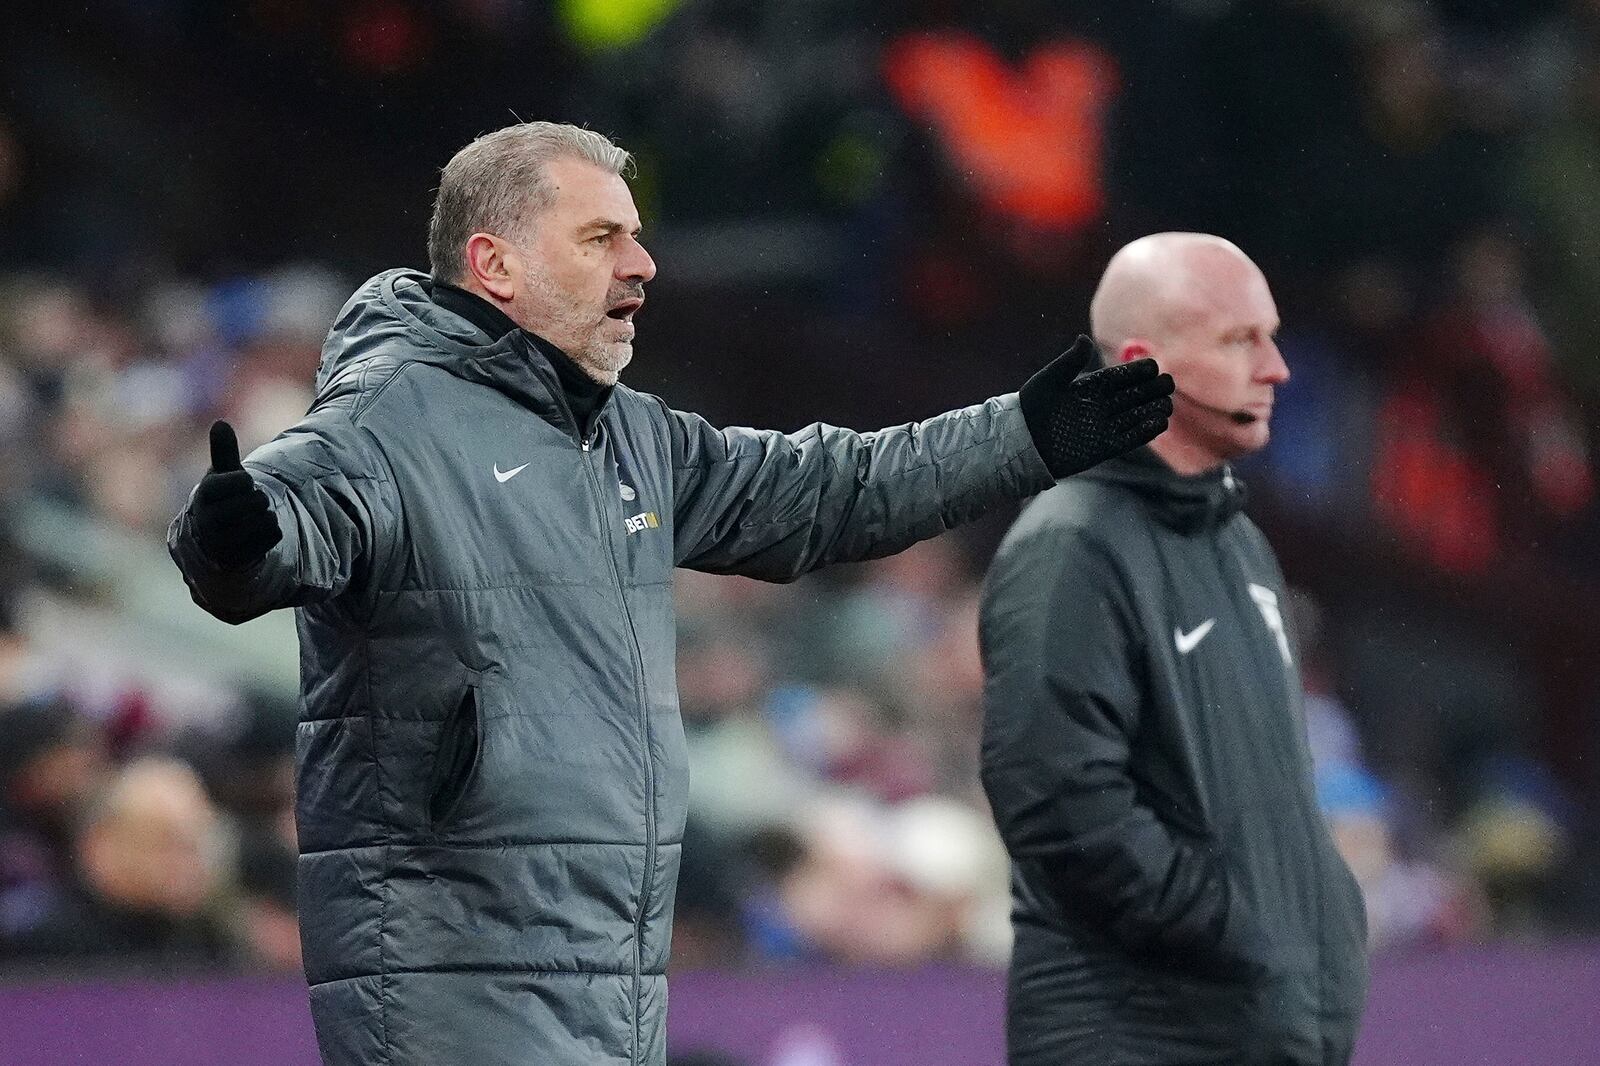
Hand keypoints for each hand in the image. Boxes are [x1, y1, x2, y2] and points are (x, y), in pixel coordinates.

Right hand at [191, 421, 281, 569]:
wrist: (215, 540)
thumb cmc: (221, 500)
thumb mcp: (222, 475)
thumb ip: (223, 451)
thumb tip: (220, 422)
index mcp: (204, 495)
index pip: (243, 481)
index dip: (247, 481)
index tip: (239, 484)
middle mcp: (208, 521)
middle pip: (258, 500)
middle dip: (258, 500)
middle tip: (246, 505)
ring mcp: (222, 543)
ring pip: (267, 519)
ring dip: (266, 516)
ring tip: (249, 520)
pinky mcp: (238, 560)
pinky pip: (273, 536)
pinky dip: (271, 533)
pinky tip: (256, 535)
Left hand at [1018, 336, 1173, 477]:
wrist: (1020, 441)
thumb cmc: (1032, 406)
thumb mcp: (1050, 380)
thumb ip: (1069, 362)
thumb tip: (1085, 339)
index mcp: (1090, 387)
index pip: (1119, 377)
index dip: (1136, 372)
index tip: (1153, 367)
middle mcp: (1100, 406)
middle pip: (1133, 396)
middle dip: (1152, 390)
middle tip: (1168, 384)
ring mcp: (1102, 427)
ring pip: (1134, 417)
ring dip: (1152, 410)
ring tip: (1167, 404)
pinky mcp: (1102, 448)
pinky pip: (1128, 439)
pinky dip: (1144, 432)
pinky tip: (1159, 423)